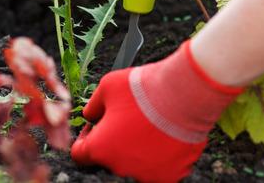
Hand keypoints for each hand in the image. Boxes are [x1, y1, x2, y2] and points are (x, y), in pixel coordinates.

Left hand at [70, 41, 241, 181]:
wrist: (183, 95)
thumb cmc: (143, 89)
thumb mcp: (106, 87)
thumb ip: (92, 106)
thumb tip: (90, 115)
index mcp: (99, 149)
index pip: (80, 154)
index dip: (86, 137)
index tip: (98, 125)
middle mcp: (120, 168)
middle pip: (110, 159)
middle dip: (113, 142)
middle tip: (127, 121)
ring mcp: (147, 174)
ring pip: (135, 165)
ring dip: (136, 149)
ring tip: (148, 126)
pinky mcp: (171, 174)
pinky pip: (159, 168)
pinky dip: (160, 155)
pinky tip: (164, 135)